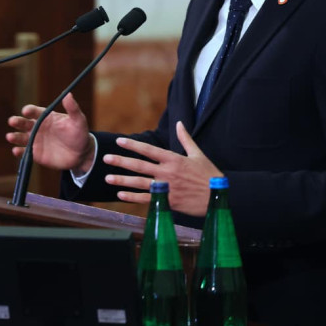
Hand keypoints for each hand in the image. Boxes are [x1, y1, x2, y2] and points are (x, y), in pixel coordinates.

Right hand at [5, 94, 94, 172]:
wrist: (81, 154)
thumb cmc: (79, 133)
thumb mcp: (78, 120)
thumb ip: (72, 108)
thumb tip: (68, 94)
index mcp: (45, 117)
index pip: (34, 111)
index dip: (29, 110)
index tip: (27, 111)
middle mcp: (37, 127)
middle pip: (23, 123)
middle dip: (17, 121)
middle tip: (12, 121)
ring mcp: (35, 141)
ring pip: (21, 137)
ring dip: (14, 136)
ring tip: (10, 137)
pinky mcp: (35, 154)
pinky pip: (24, 152)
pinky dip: (19, 152)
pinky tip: (16, 151)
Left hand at [102, 121, 220, 215]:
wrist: (219, 197)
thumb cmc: (210, 175)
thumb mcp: (198, 154)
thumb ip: (186, 139)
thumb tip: (180, 123)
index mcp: (174, 160)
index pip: (149, 150)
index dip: (133, 145)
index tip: (119, 141)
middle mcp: (167, 173)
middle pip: (139, 166)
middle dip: (121, 161)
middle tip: (105, 158)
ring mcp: (167, 188)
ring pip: (140, 183)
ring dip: (122, 180)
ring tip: (107, 178)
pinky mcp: (168, 202)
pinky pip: (147, 199)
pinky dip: (133, 197)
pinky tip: (121, 195)